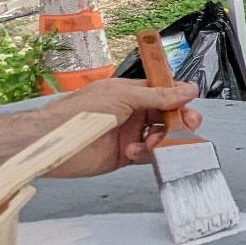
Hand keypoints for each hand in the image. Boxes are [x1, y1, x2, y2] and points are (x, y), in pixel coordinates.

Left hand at [45, 78, 202, 177]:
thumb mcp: (123, 96)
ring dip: (162, 139)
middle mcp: (132, 112)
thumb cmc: (81, 112)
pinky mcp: (125, 155)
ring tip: (151, 142)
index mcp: (131, 93)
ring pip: (161, 136)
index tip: (189, 102)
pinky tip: (133, 151)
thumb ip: (158, 95)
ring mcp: (129, 133)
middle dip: (179, 120)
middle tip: (187, 125)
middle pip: (167, 115)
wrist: (56, 140)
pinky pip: (148, 154)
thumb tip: (188, 89)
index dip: (179, 97)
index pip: (163, 92)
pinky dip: (147, 153)